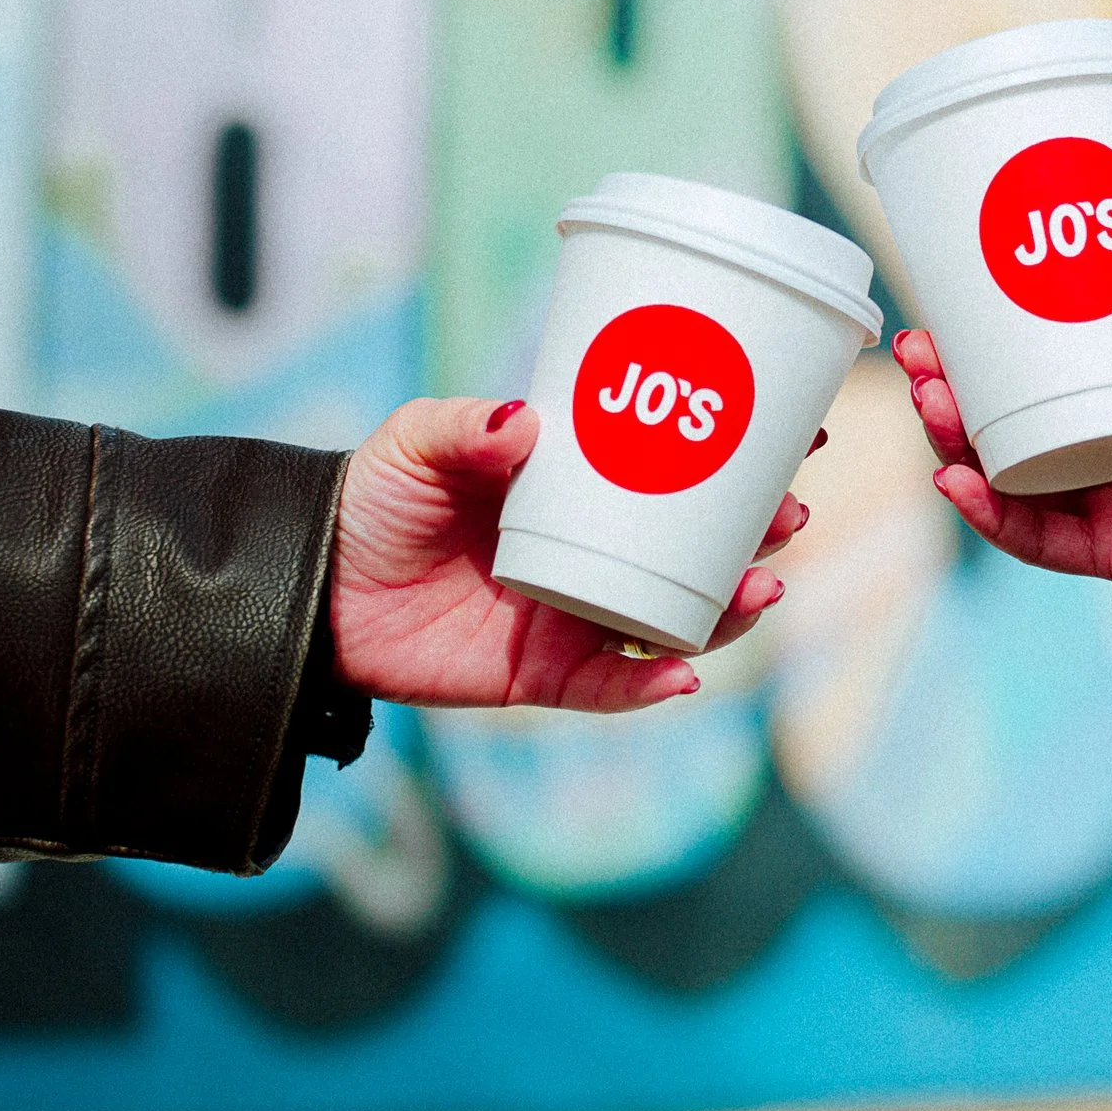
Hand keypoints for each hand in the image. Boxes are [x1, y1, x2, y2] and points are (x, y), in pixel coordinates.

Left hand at [330, 400, 807, 710]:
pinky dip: (654, 686)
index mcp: (582, 490)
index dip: (743, 457)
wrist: (310, 587)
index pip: (680, 473)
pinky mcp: (544, 676)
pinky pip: (615, 689)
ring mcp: (576, 616)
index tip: (802, 433)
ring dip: (731, 610)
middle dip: (758, 536)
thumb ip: (467, 427)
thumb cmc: (372, 500)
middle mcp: (594, 555)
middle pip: (701, 550)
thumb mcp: (418, 442)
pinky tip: (687, 672)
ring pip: (677, 621)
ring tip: (760, 586)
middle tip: (787, 513)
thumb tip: (528, 421)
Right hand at [896, 184, 1111, 640]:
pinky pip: (1039, 537)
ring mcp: (1110, 500)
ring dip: (959, 441)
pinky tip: (960, 482)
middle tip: (919, 352)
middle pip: (1010, 415)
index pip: (1049, 357)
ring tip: (934, 402)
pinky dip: (994, 515)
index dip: (992, 336)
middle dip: (952, 386)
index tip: (949, 301)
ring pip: (1011, 472)